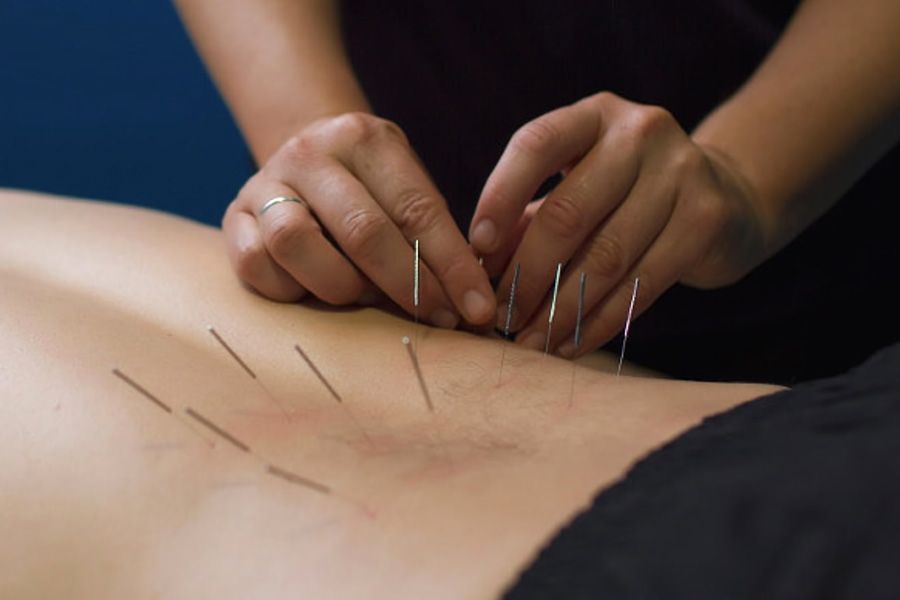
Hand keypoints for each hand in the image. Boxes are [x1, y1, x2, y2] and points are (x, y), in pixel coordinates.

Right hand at [222, 112, 495, 327]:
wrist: (303, 162)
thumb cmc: (371, 190)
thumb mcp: (405, 190)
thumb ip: (432, 234)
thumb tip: (469, 303)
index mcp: (365, 139)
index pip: (418, 209)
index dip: (452, 266)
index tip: (477, 309)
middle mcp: (311, 152)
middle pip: (362, 230)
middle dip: (409, 286)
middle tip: (437, 318)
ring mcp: (265, 183)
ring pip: (296, 243)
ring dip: (341, 285)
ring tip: (361, 294)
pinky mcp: (232, 217)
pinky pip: (257, 266)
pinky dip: (290, 290)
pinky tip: (311, 289)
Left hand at [469, 92, 769, 356]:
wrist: (724, 198)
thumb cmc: (623, 198)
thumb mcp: (574, 189)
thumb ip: (525, 217)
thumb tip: (475, 269)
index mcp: (593, 116)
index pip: (535, 144)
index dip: (500, 197)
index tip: (477, 249)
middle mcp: (640, 133)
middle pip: (567, 213)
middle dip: (526, 275)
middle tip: (501, 317)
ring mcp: (681, 173)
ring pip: (605, 257)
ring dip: (560, 310)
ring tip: (529, 342)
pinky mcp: (706, 219)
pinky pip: (642, 284)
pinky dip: (599, 322)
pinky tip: (569, 346)